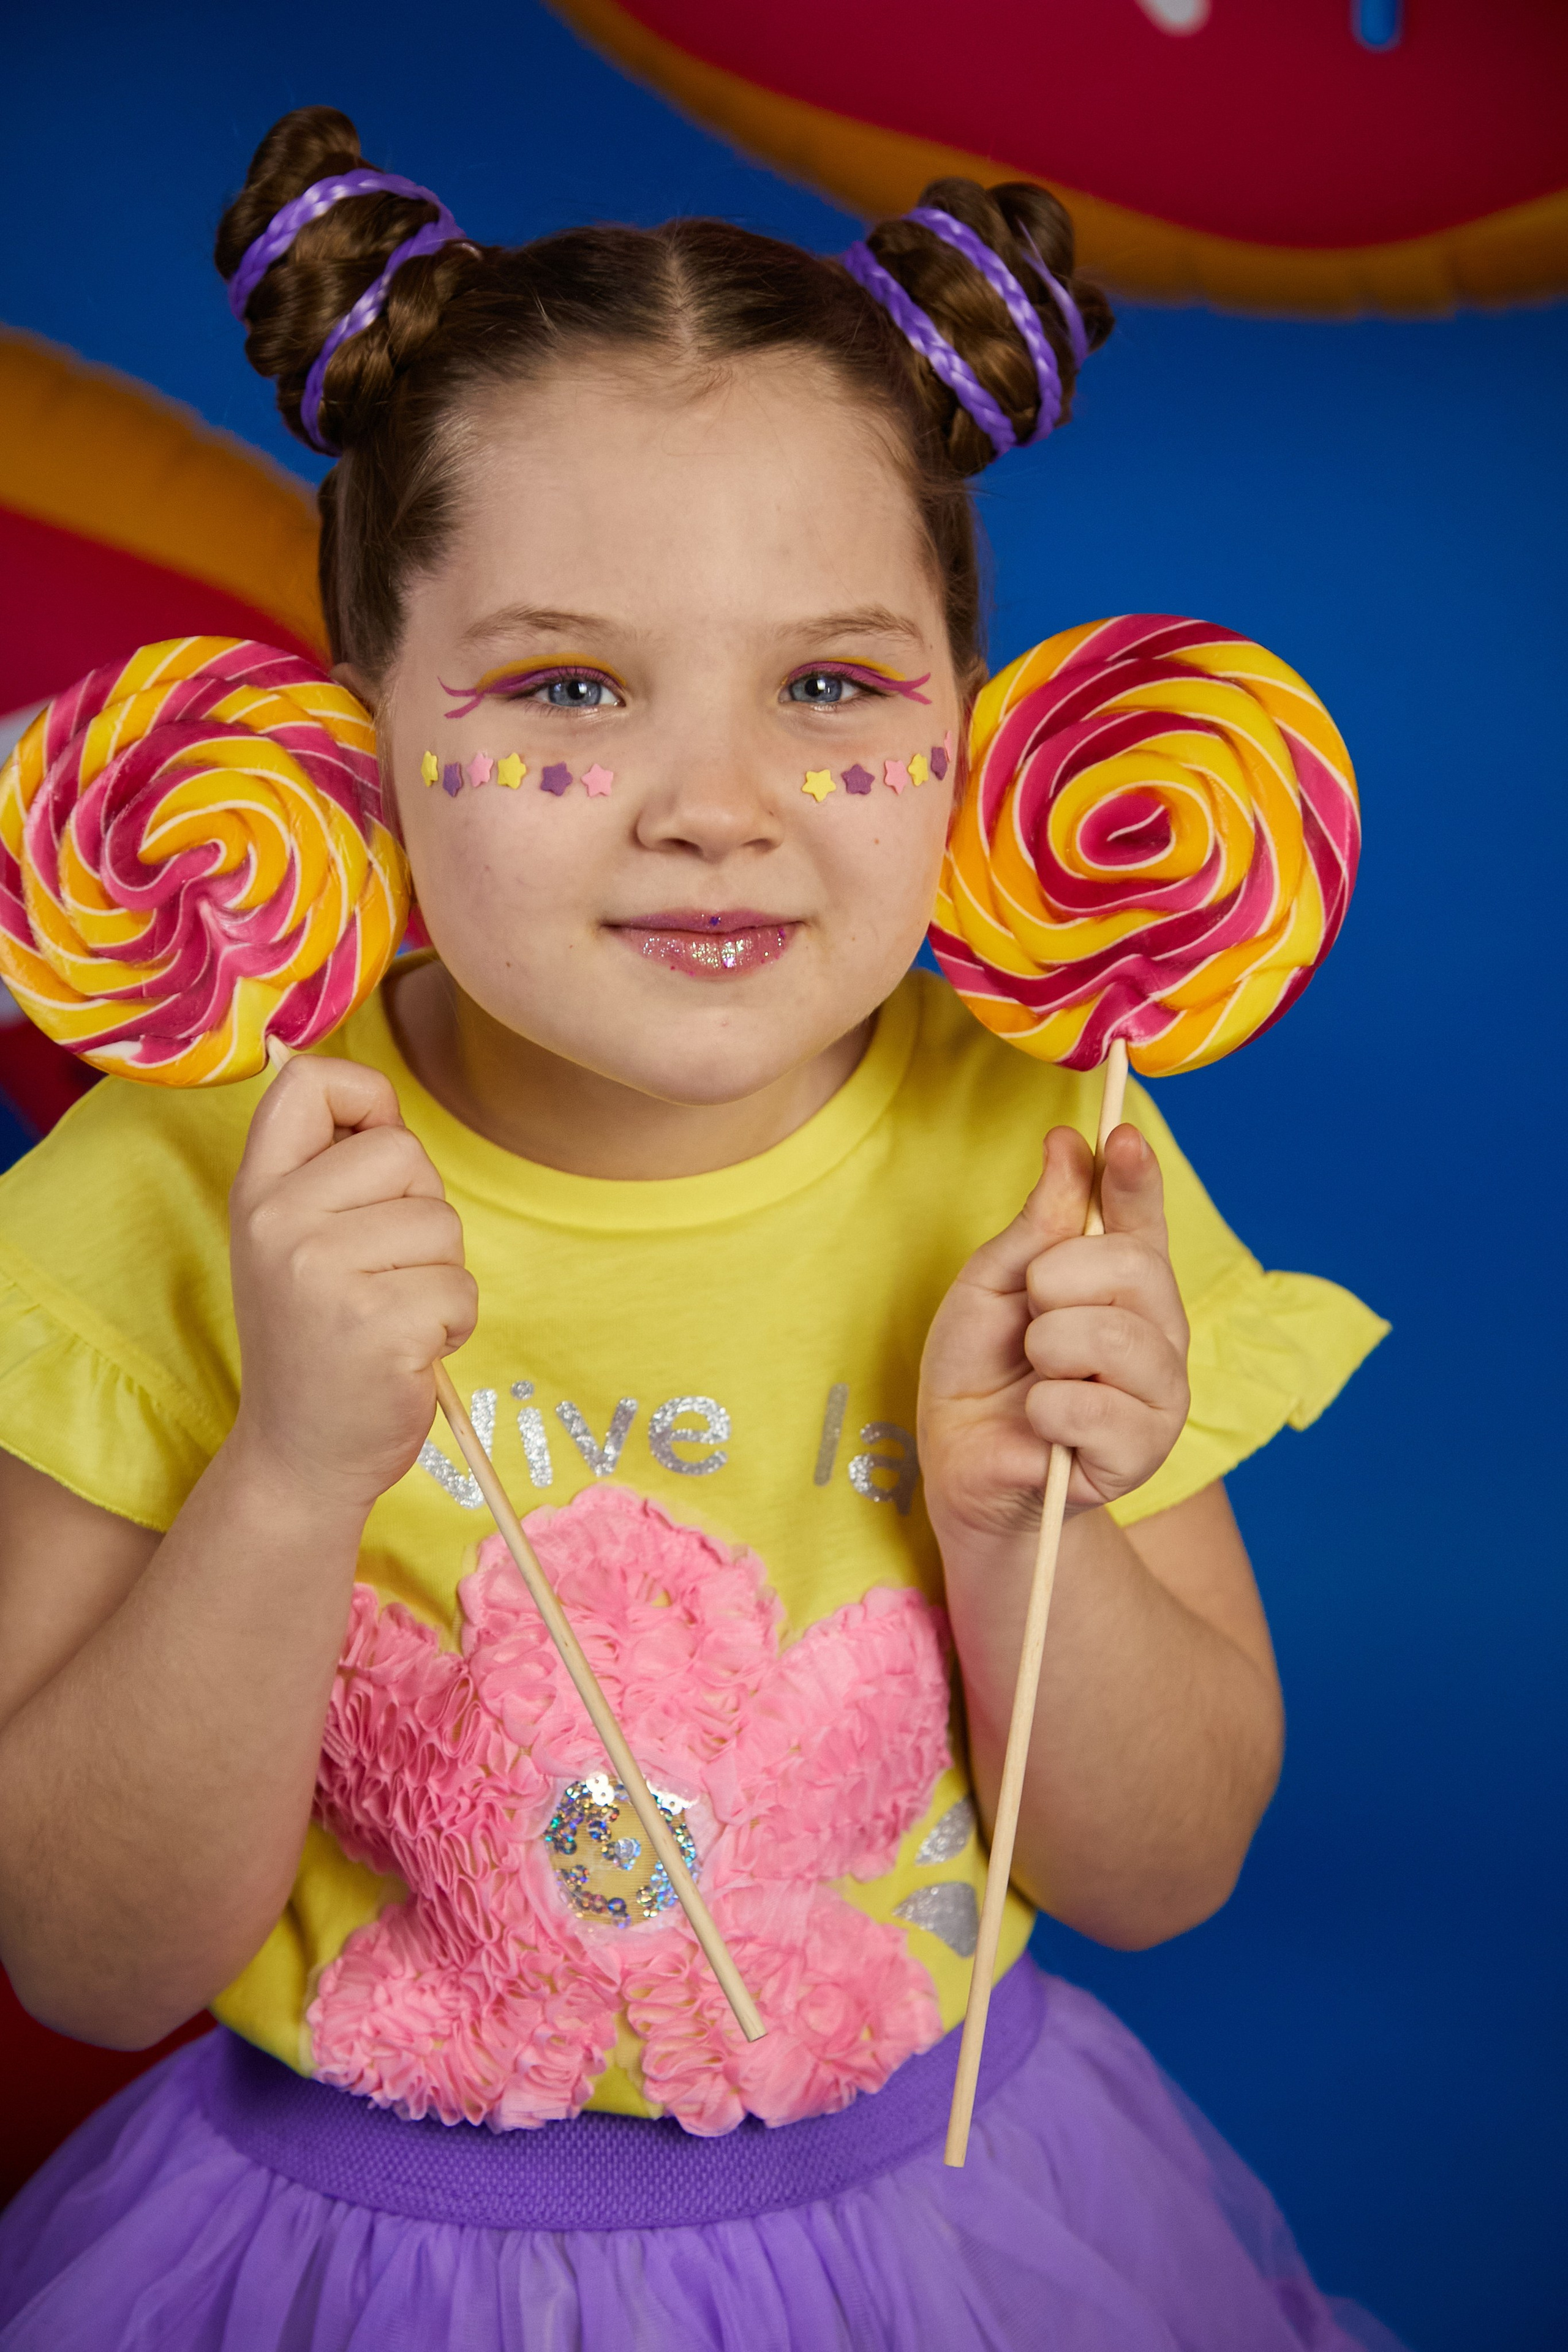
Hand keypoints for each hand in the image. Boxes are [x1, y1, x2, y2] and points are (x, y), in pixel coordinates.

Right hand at [227, 1056, 477, 1511]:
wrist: (301, 1455)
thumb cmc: (319, 1339)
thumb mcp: (297, 1243)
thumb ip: (333, 1171)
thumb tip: (384, 1099)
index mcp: (258, 1192)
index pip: (310, 1082)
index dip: (365, 1098)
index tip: (369, 1147)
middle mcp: (280, 1223)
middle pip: (404, 1152)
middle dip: (419, 1211)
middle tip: (381, 1275)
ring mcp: (325, 1274)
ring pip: (443, 1224)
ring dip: (439, 1275)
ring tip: (391, 1317)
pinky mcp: (379, 1325)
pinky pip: (461, 1287)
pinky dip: (453, 1323)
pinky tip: (408, 1352)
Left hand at [918, 1123, 1189, 1547]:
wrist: (962, 1463)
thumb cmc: (978, 1369)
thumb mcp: (990, 1285)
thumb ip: (1035, 1225)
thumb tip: (1068, 1144)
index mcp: (1122, 1281)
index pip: (1143, 1215)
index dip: (1136, 1175)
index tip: (1120, 1136)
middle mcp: (1157, 1329)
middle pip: (1134, 1267)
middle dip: (1057, 1280)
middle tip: (1029, 1314)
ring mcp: (1160, 1392)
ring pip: (1117, 1337)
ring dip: (1048, 1348)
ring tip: (1033, 1373)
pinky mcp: (1145, 1452)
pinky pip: (1094, 1410)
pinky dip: (1047, 1411)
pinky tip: (1040, 1423)